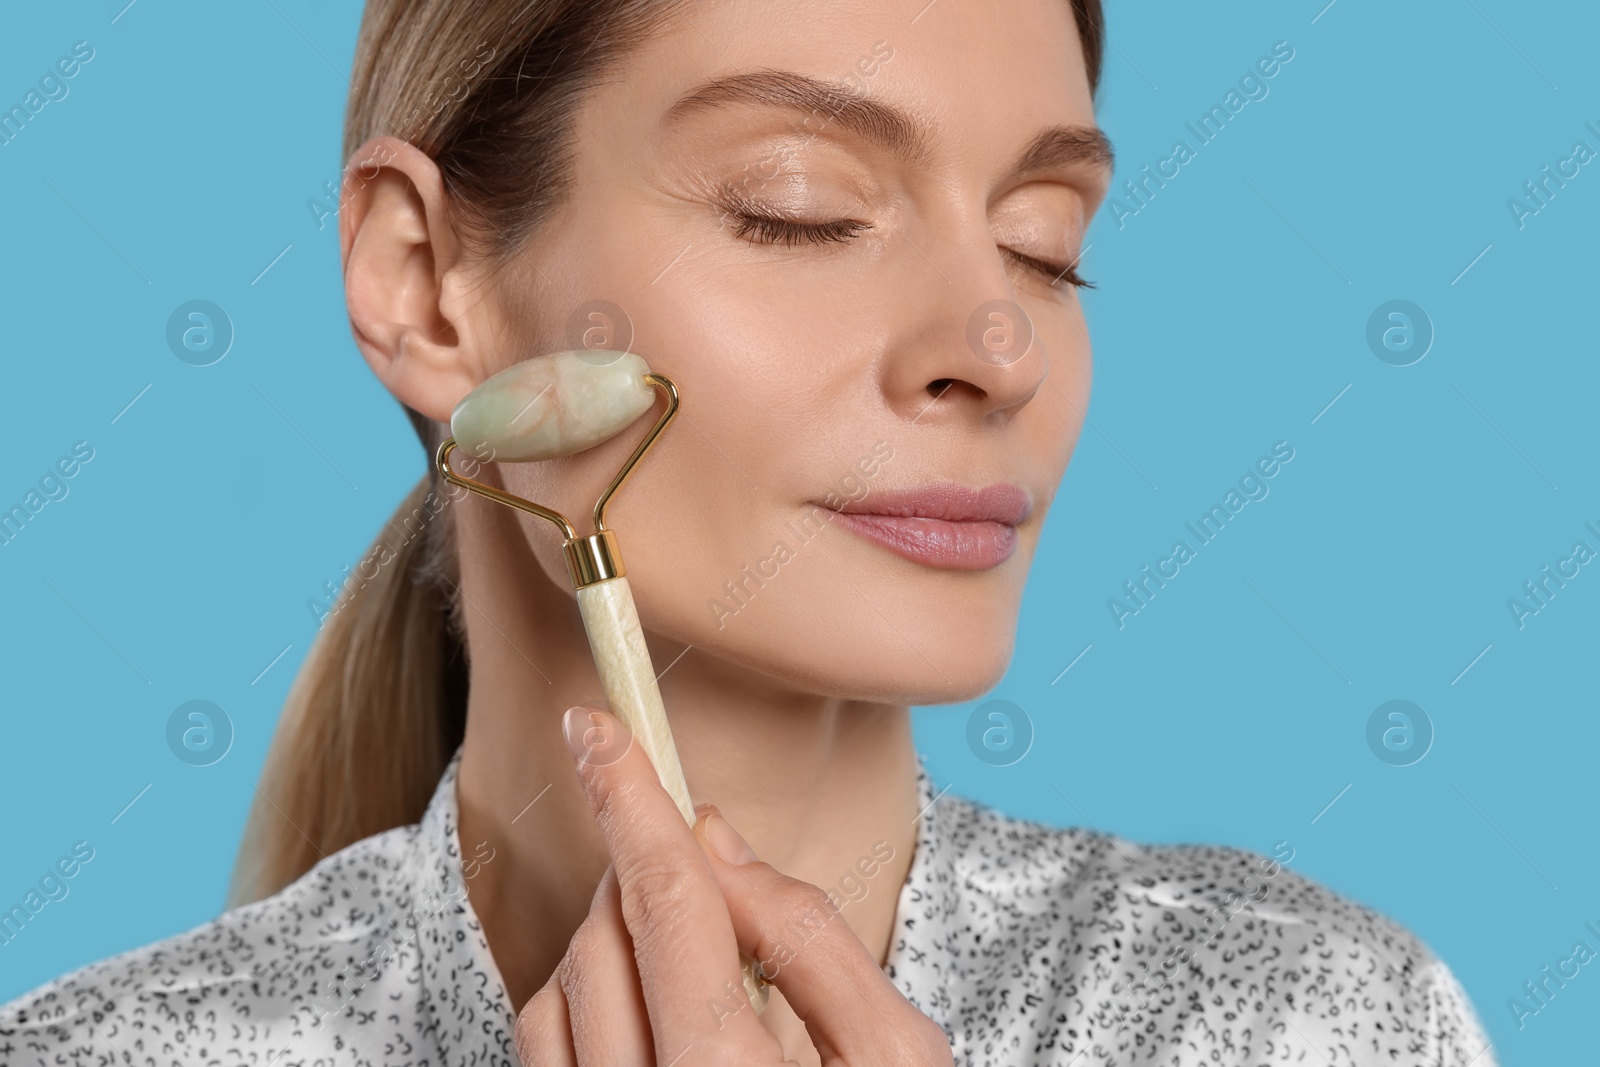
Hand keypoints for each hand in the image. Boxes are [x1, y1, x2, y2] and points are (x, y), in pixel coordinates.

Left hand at [513, 705, 954, 1066]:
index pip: (664, 901)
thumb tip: (722, 849)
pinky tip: (641, 1003)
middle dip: (644, 876)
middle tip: (703, 877)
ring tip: (687, 955)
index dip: (629, 799)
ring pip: (559, 989)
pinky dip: (578, 995)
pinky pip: (543, 1049)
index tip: (597, 729)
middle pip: (608, 936)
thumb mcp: (897, 1062)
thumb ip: (811, 943)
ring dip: (610, 935)